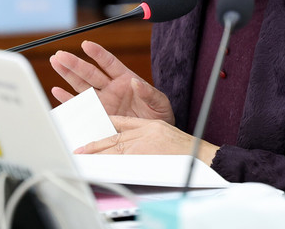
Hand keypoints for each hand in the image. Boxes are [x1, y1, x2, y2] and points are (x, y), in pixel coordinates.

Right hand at [50, 40, 174, 123]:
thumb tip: (136, 82)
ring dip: (68, 74)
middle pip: (90, 72)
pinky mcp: (98, 114)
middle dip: (75, 63)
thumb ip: (149, 93)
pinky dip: (68, 99)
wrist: (153, 137)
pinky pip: (80, 105)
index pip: (109, 63)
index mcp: (126, 79)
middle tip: (60, 54)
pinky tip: (57, 90)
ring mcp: (103, 100)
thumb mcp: (160, 103)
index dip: (98, 53)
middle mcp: (111, 88)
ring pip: (81, 84)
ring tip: (56, 61)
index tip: (86, 44)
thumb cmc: (158, 116)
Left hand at [74, 116, 219, 165]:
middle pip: (115, 134)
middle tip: (80, 147)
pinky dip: (109, 159)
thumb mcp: (166, 135)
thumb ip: (148, 134)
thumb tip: (128, 140)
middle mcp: (147, 130)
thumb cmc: (188, 151)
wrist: (204, 157)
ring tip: (83, 154)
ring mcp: (146, 141)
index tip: (92, 128)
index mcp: (151, 125)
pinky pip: (123, 156)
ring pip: (116, 145)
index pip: (124, 123)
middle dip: (96, 141)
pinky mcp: (146, 152)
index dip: (106, 125)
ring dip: (97, 150)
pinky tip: (99, 162)